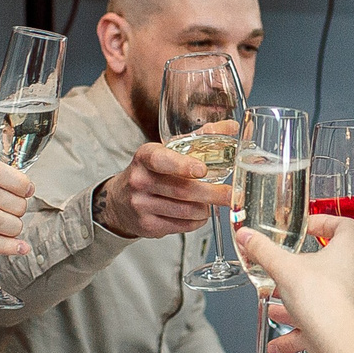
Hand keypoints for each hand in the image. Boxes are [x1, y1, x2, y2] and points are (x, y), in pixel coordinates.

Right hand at [97, 140, 229, 238]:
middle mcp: (140, 180)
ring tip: (210, 203)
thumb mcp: (169, 150)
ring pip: (185, 211)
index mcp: (145, 156)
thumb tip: (232, 126)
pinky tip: (198, 214)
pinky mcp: (147, 225)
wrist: (121, 200)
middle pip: (181, 190)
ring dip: (205, 209)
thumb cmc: (153, 171)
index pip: (161, 160)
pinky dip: (196, 221)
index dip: (182, 165)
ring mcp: (141, 205)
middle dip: (211, 193)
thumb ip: (200, 137)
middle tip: (230, 194)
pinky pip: (181, 226)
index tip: (202, 170)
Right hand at [237, 214, 353, 352]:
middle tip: (295, 262)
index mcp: (348, 251)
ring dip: (309, 289)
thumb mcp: (283, 268)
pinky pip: (331, 311)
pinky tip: (294, 320)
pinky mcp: (352, 319)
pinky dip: (313, 313)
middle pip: (337, 257)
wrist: (335, 341)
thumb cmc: (321, 301)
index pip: (345, 225)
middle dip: (311, 261)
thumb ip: (262, 250)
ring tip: (285, 296)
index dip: (326, 222)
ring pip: (332, 287)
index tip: (309, 228)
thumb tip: (247, 236)